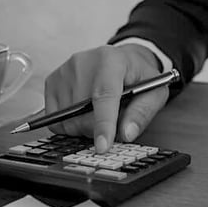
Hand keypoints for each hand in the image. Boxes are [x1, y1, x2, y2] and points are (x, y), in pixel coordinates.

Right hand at [44, 43, 167, 151]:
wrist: (123, 59)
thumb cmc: (138, 76)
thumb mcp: (154, 92)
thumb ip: (142, 112)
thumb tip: (126, 134)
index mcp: (112, 60)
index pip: (104, 95)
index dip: (103, 124)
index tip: (103, 146)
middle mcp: (83, 62)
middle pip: (83, 113)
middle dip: (98, 130)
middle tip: (113, 123)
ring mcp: (65, 71)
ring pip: (67, 119)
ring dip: (84, 128)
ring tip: (99, 114)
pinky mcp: (52, 81)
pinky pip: (55, 118)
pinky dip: (70, 124)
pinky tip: (83, 113)